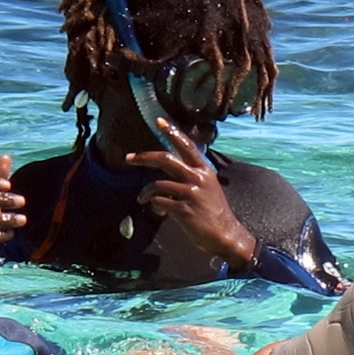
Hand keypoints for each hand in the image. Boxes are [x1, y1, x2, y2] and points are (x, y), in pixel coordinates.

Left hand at [125, 118, 257, 269]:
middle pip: (166, 159)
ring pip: (157, 184)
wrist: (224, 233)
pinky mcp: (184, 209)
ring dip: (145, 192)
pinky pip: (160, 202)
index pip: (186, 145)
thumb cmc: (213, 210)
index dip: (172, 131)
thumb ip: (189, 176)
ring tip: (142, 199)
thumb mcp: (206, 186)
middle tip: (129, 158)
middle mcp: (197, 177)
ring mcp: (190, 193)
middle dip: (144, 157)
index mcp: (204, 170)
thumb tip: (166, 172)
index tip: (159, 121)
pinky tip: (159, 211)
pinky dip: (155, 206)